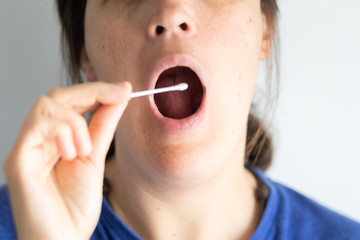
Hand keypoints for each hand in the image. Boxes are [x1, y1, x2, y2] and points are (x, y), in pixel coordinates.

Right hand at [3, 81, 131, 239]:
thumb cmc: (75, 207)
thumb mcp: (95, 157)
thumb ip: (103, 126)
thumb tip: (120, 96)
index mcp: (55, 139)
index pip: (71, 101)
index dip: (97, 90)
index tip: (125, 88)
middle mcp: (38, 139)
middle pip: (57, 96)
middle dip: (91, 92)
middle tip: (118, 95)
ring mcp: (27, 148)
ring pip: (47, 105)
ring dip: (76, 121)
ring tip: (85, 150)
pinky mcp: (18, 160)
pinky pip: (38, 126)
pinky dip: (63, 132)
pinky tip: (72, 153)